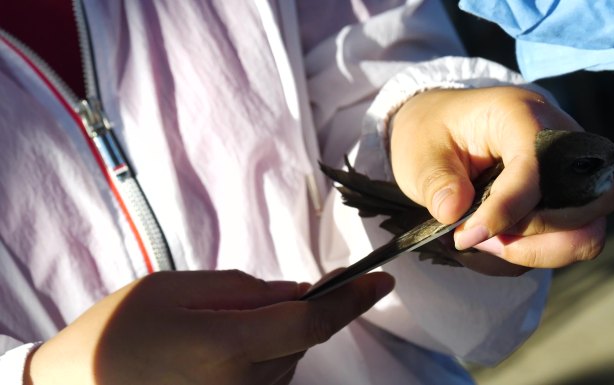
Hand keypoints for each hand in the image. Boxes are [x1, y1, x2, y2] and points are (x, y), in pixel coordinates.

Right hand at [25, 270, 393, 384]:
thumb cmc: (122, 327)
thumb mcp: (178, 287)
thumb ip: (246, 289)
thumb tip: (298, 290)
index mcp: (227, 347)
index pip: (310, 322)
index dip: (351, 299)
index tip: (380, 279)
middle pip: (301, 339)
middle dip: (303, 309)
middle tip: (268, 294)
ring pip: (289, 360)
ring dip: (281, 334)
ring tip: (223, 325)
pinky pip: (271, 379)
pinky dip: (266, 355)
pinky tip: (224, 348)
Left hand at [391, 86, 613, 270]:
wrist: (441, 129)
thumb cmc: (433, 133)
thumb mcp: (420, 152)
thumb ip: (436, 182)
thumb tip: (454, 213)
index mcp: (521, 115)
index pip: (538, 166)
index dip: (507, 209)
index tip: (466, 235)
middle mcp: (563, 142)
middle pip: (585, 206)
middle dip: (528, 237)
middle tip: (473, 237)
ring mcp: (572, 174)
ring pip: (586, 234)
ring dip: (533, 253)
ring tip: (483, 244)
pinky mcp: (568, 203)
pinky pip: (566, 245)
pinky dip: (528, 257)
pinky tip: (492, 244)